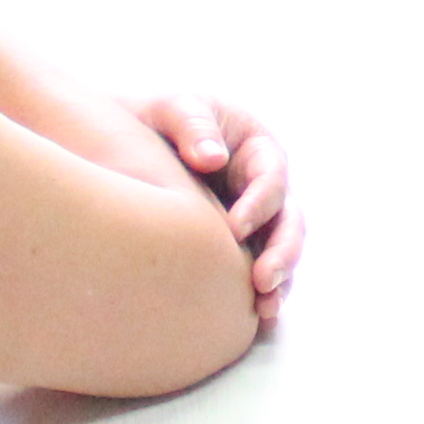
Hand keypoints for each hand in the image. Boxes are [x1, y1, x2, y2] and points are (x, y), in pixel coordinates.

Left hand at [137, 89, 304, 319]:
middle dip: (282, 251)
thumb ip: (193, 125)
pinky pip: (259, 267)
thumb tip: (212, 159)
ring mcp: (257, 218)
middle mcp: (265, 187)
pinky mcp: (241, 244)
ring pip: (281, 250)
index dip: (259, 204)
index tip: (234, 228)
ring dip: (279, 279)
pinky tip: (255, 316)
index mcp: (258, 149)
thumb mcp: (176, 107)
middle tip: (262, 279)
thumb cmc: (160, 119)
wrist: (135, 141)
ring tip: (265, 307)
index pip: (271, 178)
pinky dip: (263, 291)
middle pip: (288, 220)